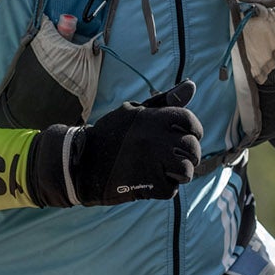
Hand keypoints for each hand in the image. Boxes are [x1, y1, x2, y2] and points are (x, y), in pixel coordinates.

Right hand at [28, 81, 203, 207]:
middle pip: (192, 148)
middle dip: (187, 155)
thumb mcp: (134, 111)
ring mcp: (152, 162)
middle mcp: (155, 138)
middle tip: (172, 157)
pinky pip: (171, 189)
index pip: (190, 122)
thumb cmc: (111, 134)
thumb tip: (192, 85)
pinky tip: (147, 180)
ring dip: (177, 173)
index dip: (193, 131)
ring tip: (162, 169)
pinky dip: (162, 188)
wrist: (81, 162)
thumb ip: (165, 101)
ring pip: (186, 170)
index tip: (182, 137)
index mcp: (153, 118)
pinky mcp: (148, 185)